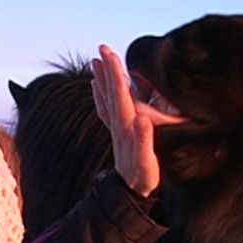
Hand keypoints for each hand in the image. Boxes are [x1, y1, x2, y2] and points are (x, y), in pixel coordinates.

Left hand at [91, 44, 182, 196]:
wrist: (131, 193)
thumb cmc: (142, 177)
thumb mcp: (147, 161)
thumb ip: (144, 140)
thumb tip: (142, 118)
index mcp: (126, 126)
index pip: (120, 94)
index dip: (115, 74)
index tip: (110, 54)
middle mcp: (118, 124)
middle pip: (111, 92)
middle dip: (107, 70)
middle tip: (102, 49)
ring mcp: (117, 128)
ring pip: (106, 99)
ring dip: (101, 79)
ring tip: (95, 61)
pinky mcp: (118, 133)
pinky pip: (107, 109)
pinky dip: (101, 95)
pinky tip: (97, 87)